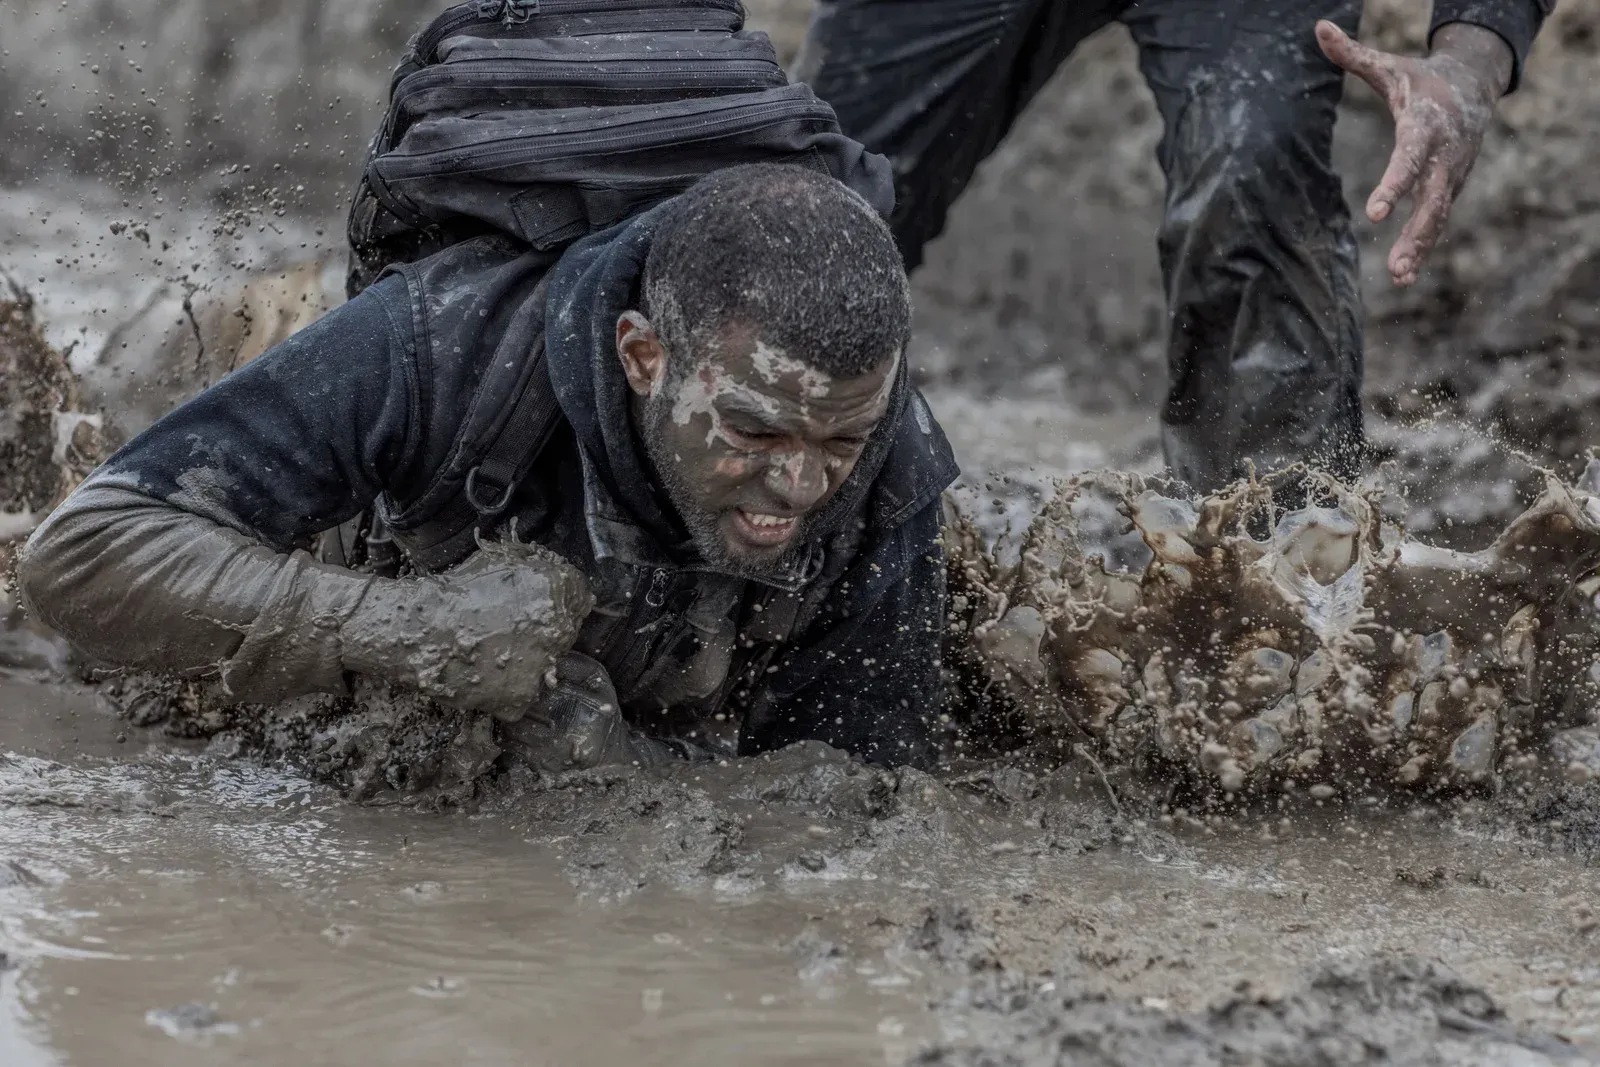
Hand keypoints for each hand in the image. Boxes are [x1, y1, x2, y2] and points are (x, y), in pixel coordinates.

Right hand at [341, 539, 593, 719]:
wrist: (417, 627)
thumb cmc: (452, 590)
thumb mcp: (497, 560)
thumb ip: (531, 565)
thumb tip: (552, 571)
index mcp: (555, 590)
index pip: (581, 599)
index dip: (560, 604)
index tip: (540, 609)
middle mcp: (559, 629)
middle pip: (565, 635)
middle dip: (544, 634)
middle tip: (508, 632)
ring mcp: (542, 666)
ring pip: (545, 668)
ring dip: (527, 664)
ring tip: (491, 655)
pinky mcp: (521, 697)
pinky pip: (522, 697)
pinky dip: (506, 692)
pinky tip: (484, 676)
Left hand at [1316, 20, 1511, 287]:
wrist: (1474, 85)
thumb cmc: (1420, 80)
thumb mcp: (1389, 67)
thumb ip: (1352, 55)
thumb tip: (1318, 29)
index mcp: (1427, 125)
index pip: (1410, 158)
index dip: (1395, 185)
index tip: (1375, 211)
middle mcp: (1444, 155)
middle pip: (1432, 199)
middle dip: (1416, 232)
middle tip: (1395, 263)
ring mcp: (1452, 175)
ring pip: (1438, 216)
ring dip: (1420, 247)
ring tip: (1399, 276)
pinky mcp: (1451, 187)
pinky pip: (1438, 220)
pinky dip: (1425, 246)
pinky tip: (1405, 273)